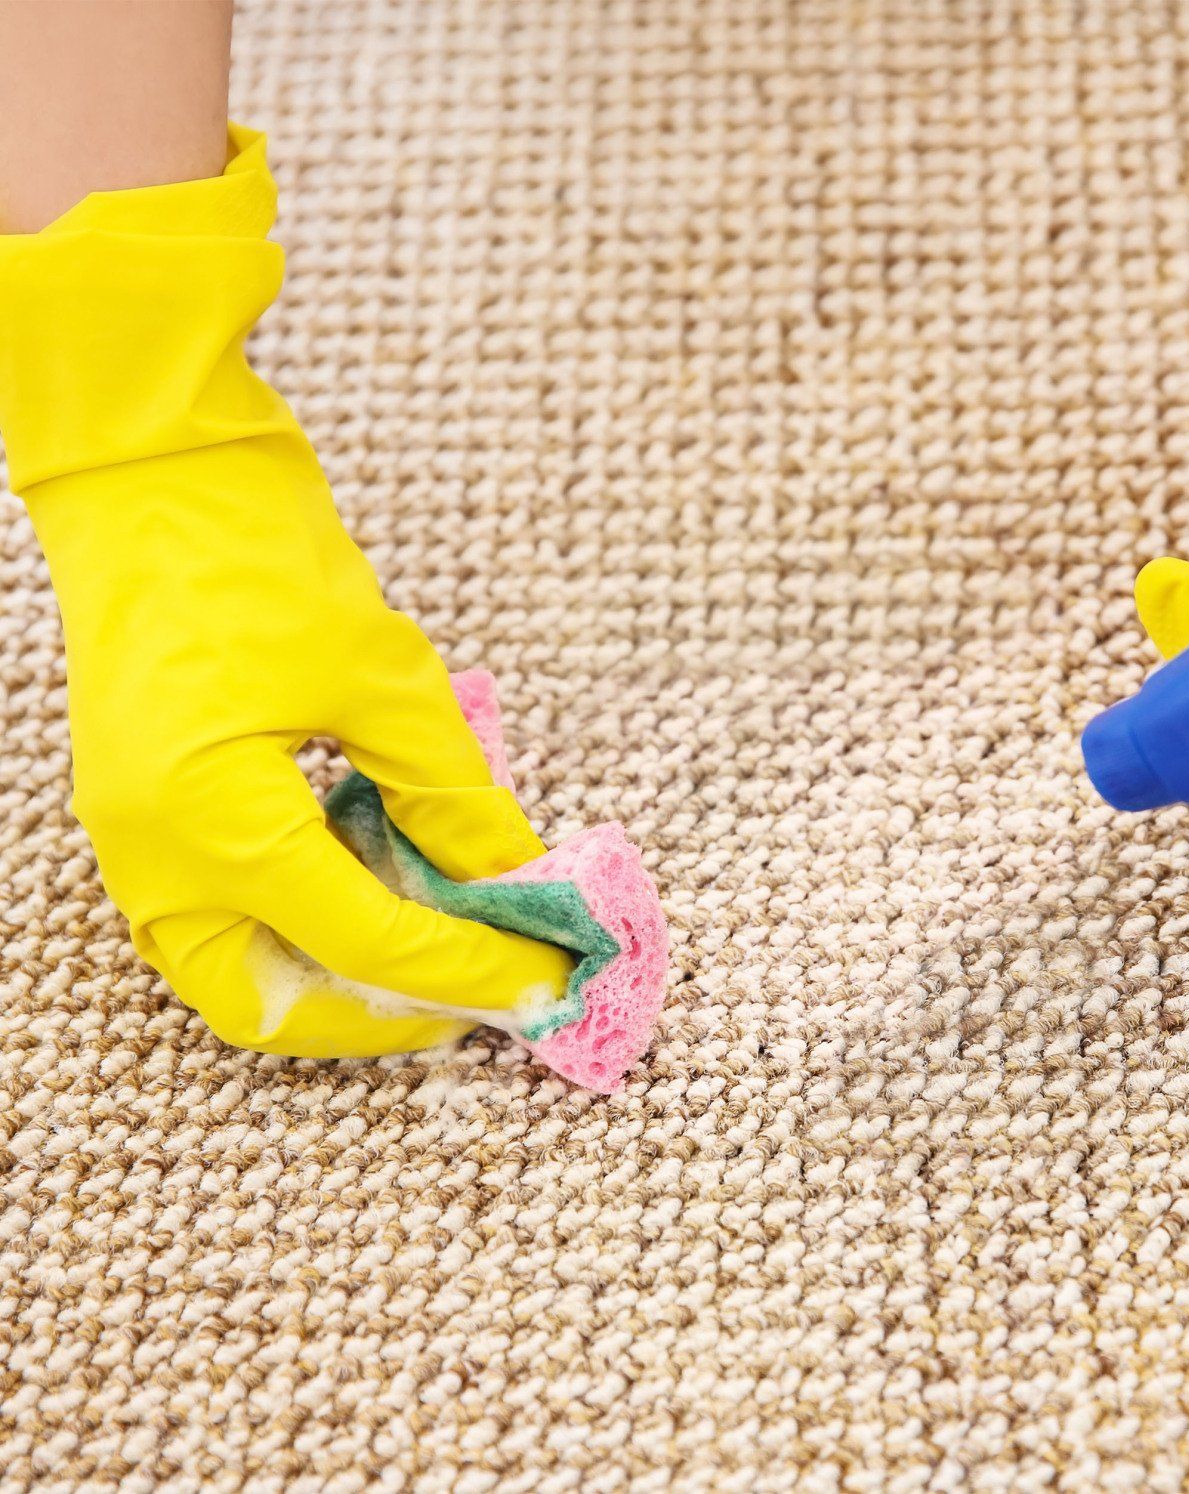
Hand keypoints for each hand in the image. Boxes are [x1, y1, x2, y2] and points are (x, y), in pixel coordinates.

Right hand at [1, 129, 571, 1054]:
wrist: (155, 483)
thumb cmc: (259, 561)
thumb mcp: (387, 682)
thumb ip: (454, 797)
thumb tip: (518, 878)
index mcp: (213, 823)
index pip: (367, 944)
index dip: (471, 971)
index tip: (551, 979)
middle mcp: (158, 861)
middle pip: (278, 1009)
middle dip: (390, 1018)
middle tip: (489, 991)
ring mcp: (140, 848)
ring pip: (244, 976)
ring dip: (348, 984)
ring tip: (449, 953)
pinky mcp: (153, 823)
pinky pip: (230, 921)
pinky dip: (312, 931)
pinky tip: (392, 893)